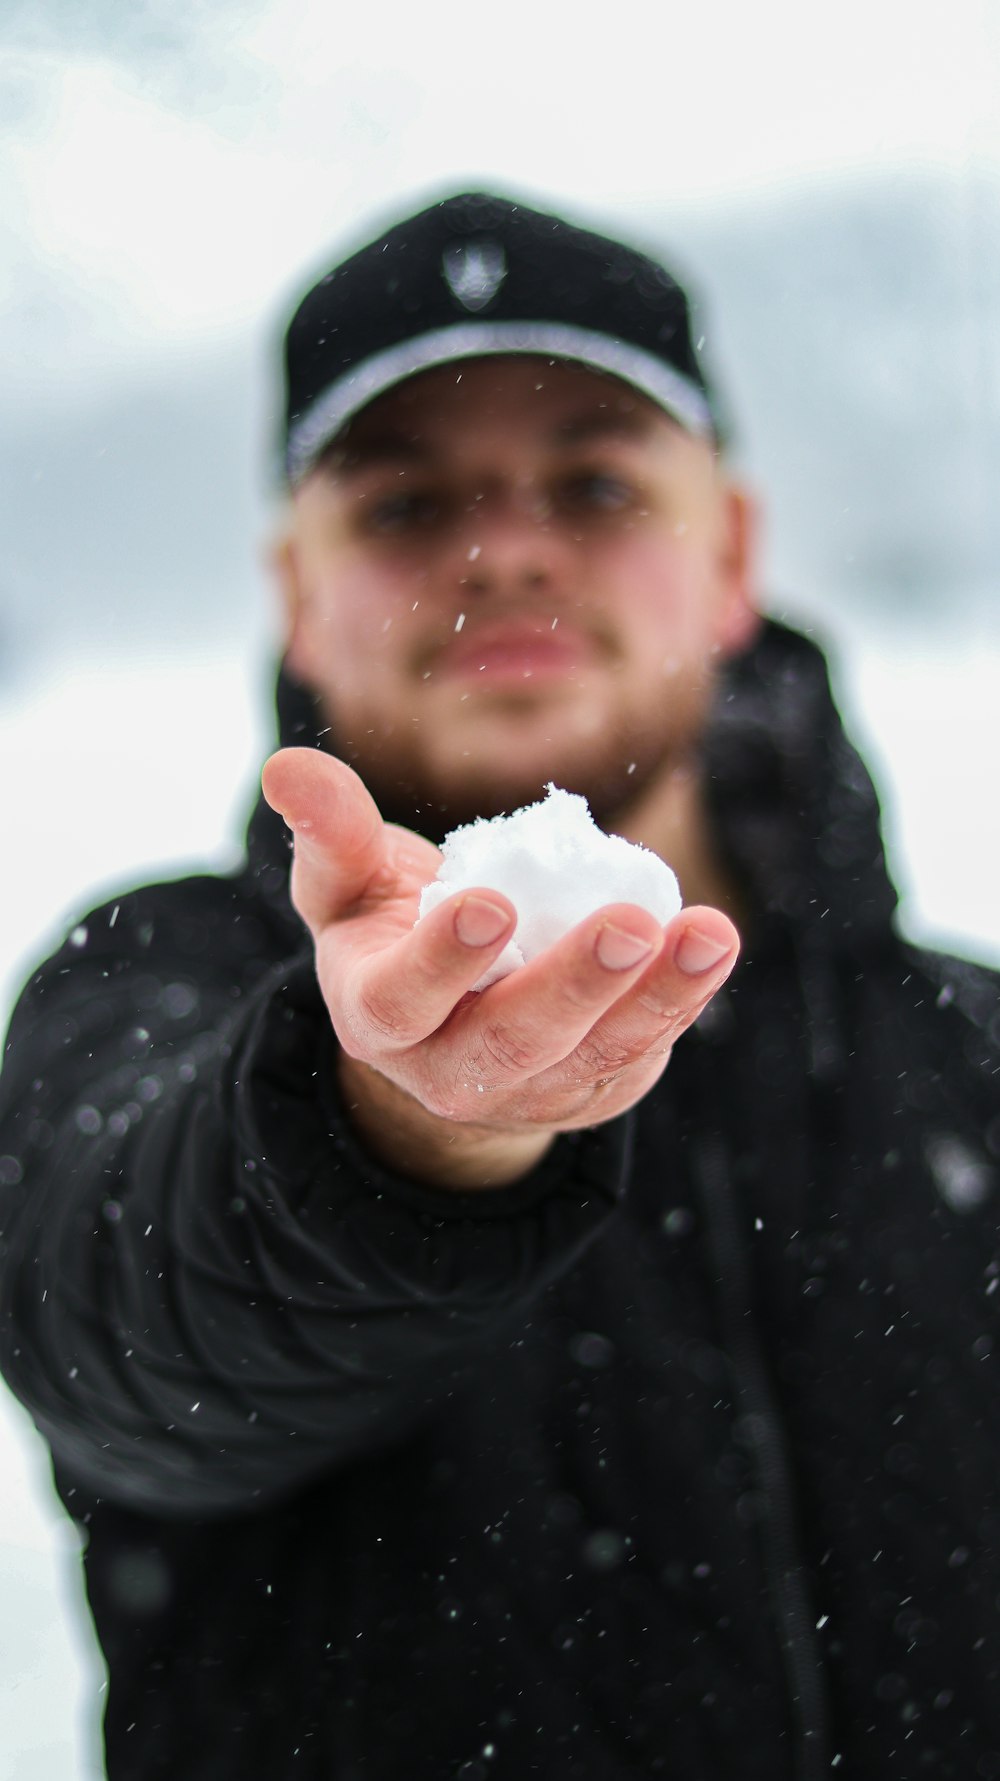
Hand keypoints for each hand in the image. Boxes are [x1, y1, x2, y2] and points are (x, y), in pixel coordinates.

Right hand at [261, 748, 738, 1188]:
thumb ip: (329, 830)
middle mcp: (450, 1071)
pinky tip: (710, 952)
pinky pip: (638, 1057)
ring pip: (594, 1055)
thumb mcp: (348, 883)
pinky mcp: (589, 1094)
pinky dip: (679, 1006)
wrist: (443, 1027)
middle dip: (576, 985)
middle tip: (631, 922)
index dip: (444, 960)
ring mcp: (527, 1093)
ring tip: (710, 934)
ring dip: (659, 997)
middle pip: (514, 1041)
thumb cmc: (389, 929)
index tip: (492, 904)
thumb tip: (288, 764)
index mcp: (379, 1018)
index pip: (406, 999)